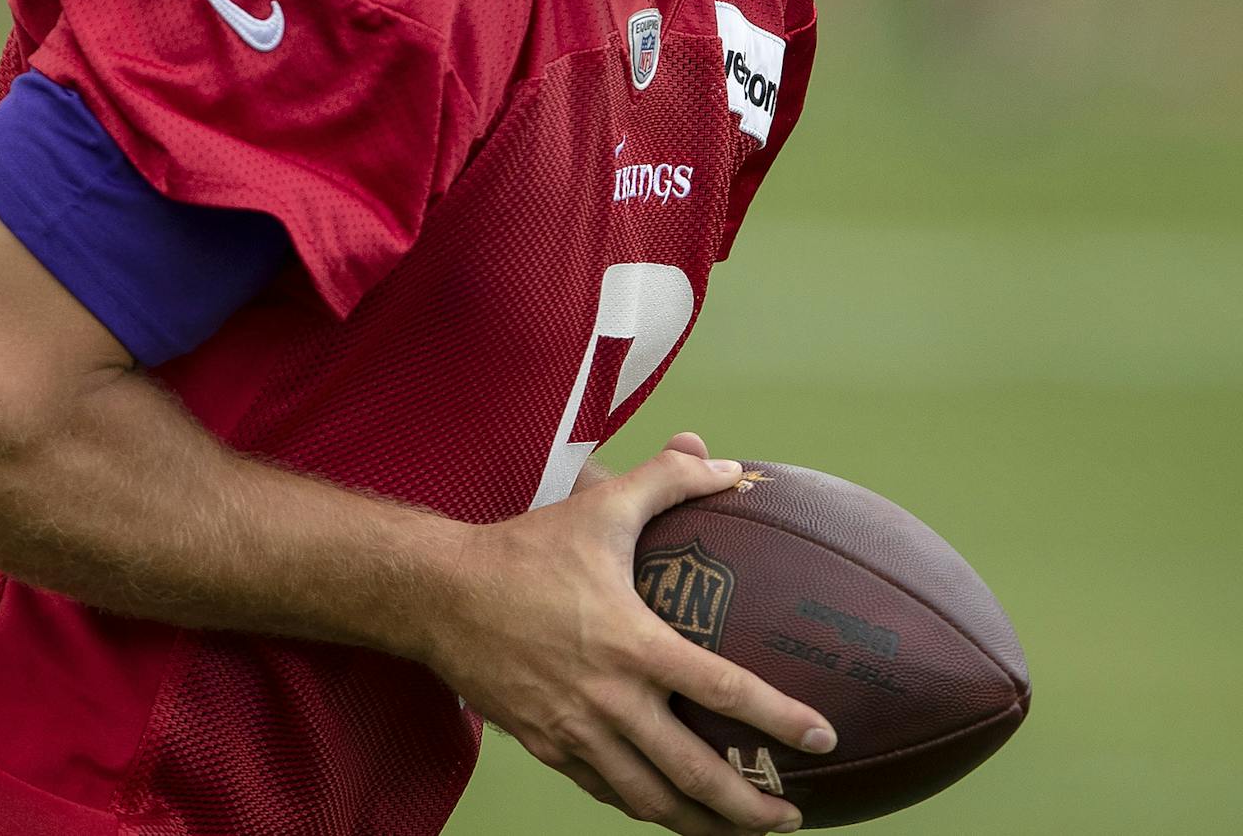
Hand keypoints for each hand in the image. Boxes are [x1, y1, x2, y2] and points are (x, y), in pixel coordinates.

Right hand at [424, 439, 835, 834]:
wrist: (441, 595)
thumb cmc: (527, 548)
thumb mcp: (602, 504)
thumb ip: (668, 480)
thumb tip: (726, 465)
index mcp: (632, 643)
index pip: (723, 690)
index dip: (778, 719)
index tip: (822, 738)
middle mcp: (609, 700)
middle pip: (692, 773)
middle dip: (747, 807)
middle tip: (791, 818)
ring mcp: (576, 733)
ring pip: (650, 800)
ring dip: (701, 824)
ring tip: (740, 831)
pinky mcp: (548, 747)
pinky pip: (607, 791)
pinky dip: (645, 806)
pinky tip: (667, 807)